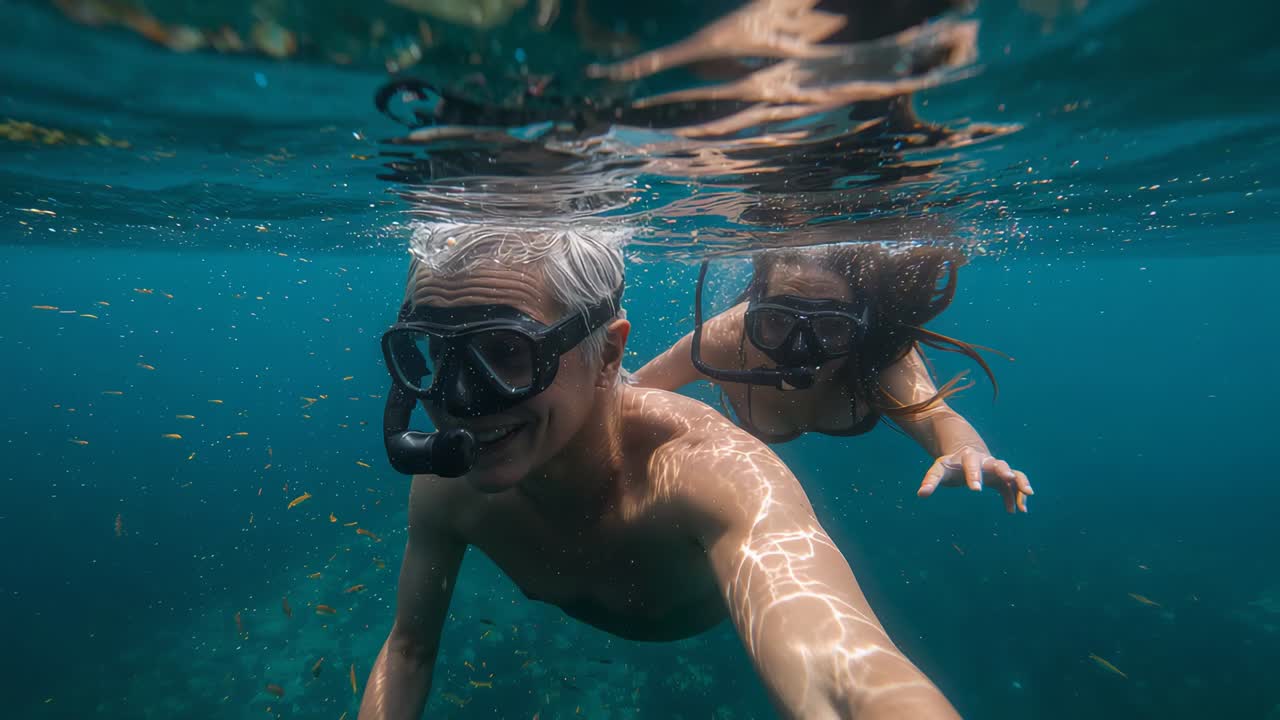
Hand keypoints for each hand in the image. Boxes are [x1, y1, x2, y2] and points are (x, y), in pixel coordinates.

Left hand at [917, 447, 1032, 513]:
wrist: (965, 456)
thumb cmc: (950, 465)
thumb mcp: (939, 470)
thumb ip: (931, 480)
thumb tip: (921, 494)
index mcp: (968, 457)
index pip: (970, 464)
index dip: (973, 475)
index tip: (975, 490)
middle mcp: (986, 461)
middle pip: (997, 463)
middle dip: (1003, 471)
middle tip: (1008, 478)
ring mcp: (996, 468)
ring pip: (1012, 472)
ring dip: (1020, 482)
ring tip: (1028, 494)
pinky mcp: (1003, 478)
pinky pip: (1014, 486)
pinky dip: (1017, 496)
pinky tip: (1018, 510)